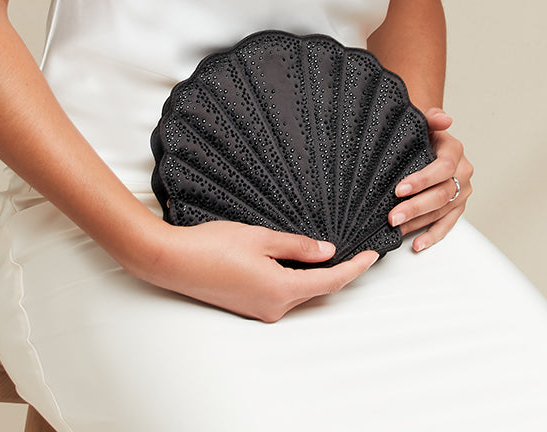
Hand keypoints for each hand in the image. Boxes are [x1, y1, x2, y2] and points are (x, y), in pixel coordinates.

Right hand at [145, 219, 378, 321]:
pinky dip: (298, 278)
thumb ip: (298, 245)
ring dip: (317, 274)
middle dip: (340, 271)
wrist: (174, 261)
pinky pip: (284, 292)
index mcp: (280, 290)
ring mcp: (260, 309)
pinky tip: (300, 260)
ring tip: (332, 251)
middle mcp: (273, 307)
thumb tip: (327, 250)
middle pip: (318, 290)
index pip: (330, 281)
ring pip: (301, 291)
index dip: (355, 268)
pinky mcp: (250, 305)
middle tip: (358, 250)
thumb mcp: (262, 237)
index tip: (372, 256)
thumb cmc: (212, 245)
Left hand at [389, 107, 472, 252]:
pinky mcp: (457, 207)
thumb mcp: (425, 121)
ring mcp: (462, 192)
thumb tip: (444, 119)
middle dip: (415, 207)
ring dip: (418, 222)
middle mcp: (463, 173)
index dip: (422, 180)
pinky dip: (432, 236)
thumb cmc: (423, 133)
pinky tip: (417, 243)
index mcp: (455, 151)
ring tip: (397, 228)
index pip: (442, 168)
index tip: (400, 189)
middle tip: (393, 216)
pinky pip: (447, 225)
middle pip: (441, 194)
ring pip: (442, 211)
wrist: (430, 140)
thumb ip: (433, 119)